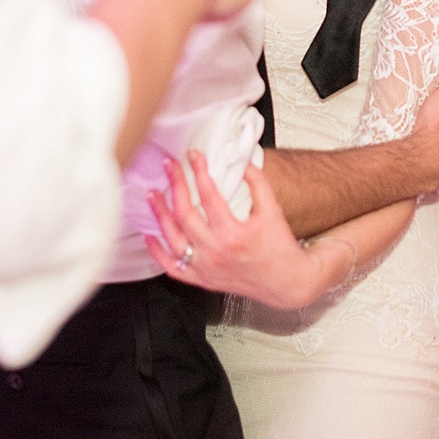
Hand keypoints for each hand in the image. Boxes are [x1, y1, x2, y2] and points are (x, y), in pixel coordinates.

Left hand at [145, 152, 341, 308]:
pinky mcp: (202, 280)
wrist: (287, 283)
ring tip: (152, 194)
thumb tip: (242, 161)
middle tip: (169, 167)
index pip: (209, 196)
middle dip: (174, 186)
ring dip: (159, 215)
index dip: (199, 171)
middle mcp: (216, 253)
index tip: (194, 156)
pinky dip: (158, 252)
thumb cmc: (280, 249)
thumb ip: (257, 183)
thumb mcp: (273, 210)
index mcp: (234, 235)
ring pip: (172, 240)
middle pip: (185, 215)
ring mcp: (206, 269)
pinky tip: (150, 235)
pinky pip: (172, 268)